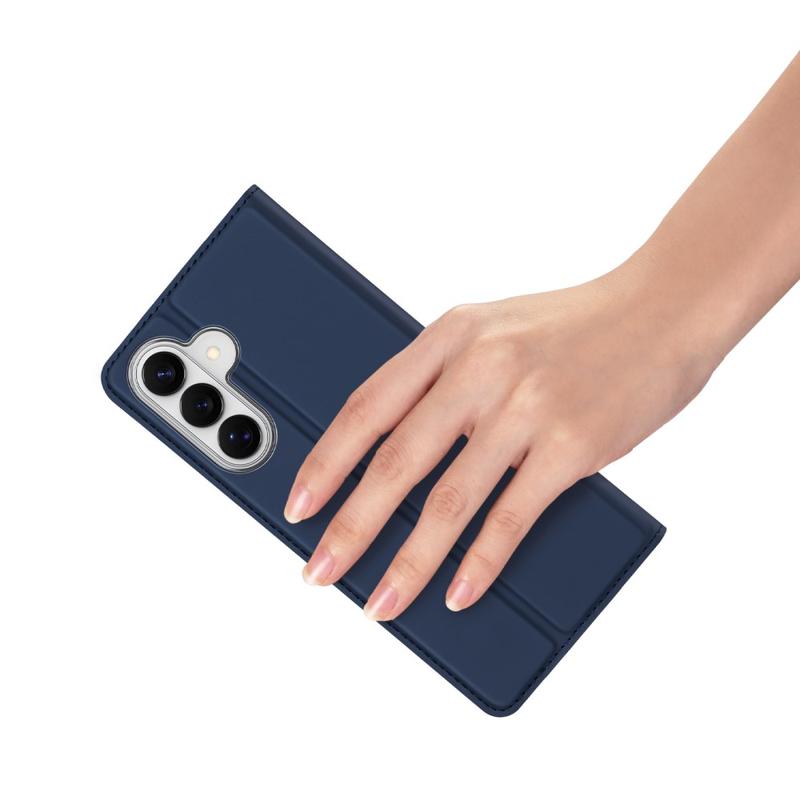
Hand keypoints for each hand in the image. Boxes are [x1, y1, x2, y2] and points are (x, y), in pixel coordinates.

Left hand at [284, 256, 715, 619]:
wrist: (663, 309)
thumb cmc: (573, 326)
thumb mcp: (493, 330)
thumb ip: (443, 379)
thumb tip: (394, 452)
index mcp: (450, 335)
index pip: (366, 405)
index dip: (326, 462)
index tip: (299, 505)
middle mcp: (481, 367)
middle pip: (396, 461)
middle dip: (350, 526)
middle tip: (319, 571)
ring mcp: (526, 406)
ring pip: (448, 500)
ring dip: (407, 561)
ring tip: (380, 601)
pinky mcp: (571, 445)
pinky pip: (511, 517)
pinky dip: (480, 562)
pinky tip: (457, 591)